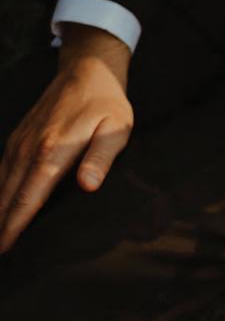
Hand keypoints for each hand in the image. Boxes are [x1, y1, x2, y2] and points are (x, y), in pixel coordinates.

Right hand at [0, 26, 133, 252]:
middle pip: (8, 196)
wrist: (87, 72)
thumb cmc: (107, 104)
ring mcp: (19, 143)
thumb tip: (88, 186)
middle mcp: (29, 149)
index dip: (16, 224)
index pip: (30, 197)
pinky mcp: (17, 138)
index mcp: (53, 151)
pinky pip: (1, 170)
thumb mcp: (117, 129)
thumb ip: (101, 158)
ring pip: (0, 184)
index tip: (4, 248)